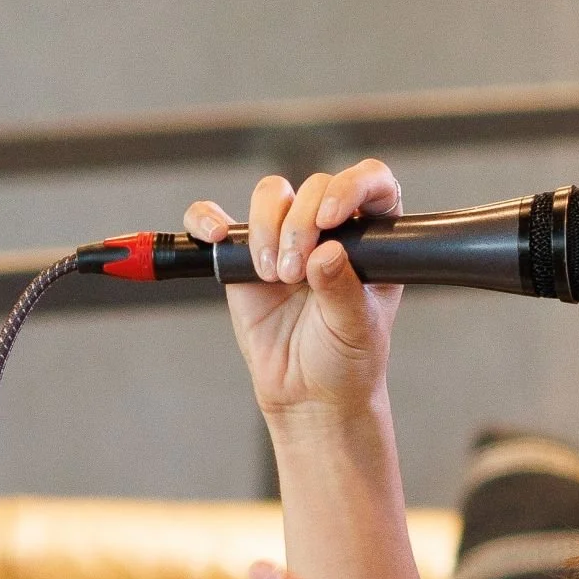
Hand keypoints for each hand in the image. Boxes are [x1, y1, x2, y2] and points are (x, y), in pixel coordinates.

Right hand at [182, 161, 404, 417]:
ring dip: (267, 229)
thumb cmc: (346, 359)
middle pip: (312, 188)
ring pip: (271, 196)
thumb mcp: (356, 327)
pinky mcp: (242, 257)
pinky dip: (207, 218)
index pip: (371, 184)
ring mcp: (285, 239)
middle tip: (295, 273)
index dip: (351, 187)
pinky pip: (215, 220)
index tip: (331, 218)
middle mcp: (330, 229)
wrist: (309, 394)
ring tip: (273, 276)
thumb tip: (327, 252)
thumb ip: (343, 290)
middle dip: (300, 225)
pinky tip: (216, 235)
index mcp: (371, 237)